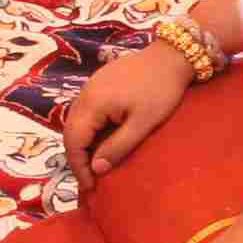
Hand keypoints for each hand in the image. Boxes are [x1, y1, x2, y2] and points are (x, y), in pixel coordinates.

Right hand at [57, 33, 200, 176]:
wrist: (172, 55)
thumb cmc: (161, 91)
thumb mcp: (142, 124)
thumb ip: (117, 147)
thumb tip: (96, 170)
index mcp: (91, 104)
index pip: (73, 142)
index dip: (79, 167)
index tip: (91, 187)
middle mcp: (84, 94)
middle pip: (70, 132)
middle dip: (78, 159)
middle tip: (92, 180)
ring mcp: (90, 86)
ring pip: (76, 122)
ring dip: (83, 145)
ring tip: (97, 164)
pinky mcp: (99, 83)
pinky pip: (86, 112)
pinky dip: (90, 130)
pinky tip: (103, 141)